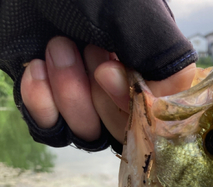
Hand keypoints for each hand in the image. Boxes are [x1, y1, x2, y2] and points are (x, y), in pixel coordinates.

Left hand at [20, 37, 195, 144]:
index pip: (157, 114)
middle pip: (123, 131)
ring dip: (69, 94)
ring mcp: (85, 97)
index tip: (109, 71)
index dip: (134, 106)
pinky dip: (42, 103)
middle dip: (99, 98)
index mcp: (147, 65)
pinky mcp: (51, 103)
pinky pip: (52, 130)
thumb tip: (165, 103)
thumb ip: (165, 59)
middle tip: (85, 48)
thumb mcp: (134, 15)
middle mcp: (119, 85)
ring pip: (88, 133)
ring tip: (56, 47)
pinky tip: (35, 67)